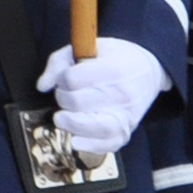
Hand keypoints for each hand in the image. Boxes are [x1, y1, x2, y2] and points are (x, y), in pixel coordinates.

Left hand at [40, 37, 164, 156]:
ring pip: (90, 127)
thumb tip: (43, 85)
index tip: (65, 78)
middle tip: (68, 94)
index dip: (61, 79)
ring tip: (62, 118)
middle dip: (63, 98)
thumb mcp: (91, 47)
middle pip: (76, 103)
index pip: (72, 79)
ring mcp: (125, 115)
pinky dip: (88, 145)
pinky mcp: (126, 131)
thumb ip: (60, 61)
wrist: (149, 71)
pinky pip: (106, 145)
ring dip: (69, 124)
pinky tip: (76, 139)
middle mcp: (121, 94)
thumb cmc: (118, 58)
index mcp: (113, 69)